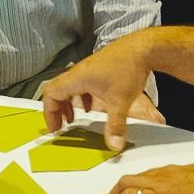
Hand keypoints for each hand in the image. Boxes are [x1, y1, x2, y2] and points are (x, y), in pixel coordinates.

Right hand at [38, 35, 154, 149]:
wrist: (144, 48)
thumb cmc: (128, 68)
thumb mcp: (120, 102)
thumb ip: (115, 126)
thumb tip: (114, 145)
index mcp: (78, 78)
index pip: (51, 94)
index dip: (49, 113)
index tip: (55, 128)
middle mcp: (79, 72)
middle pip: (57, 90)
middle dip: (56, 109)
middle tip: (60, 125)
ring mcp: (88, 69)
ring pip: (69, 87)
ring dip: (67, 103)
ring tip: (72, 119)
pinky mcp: (98, 68)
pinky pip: (81, 84)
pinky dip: (81, 97)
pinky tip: (90, 106)